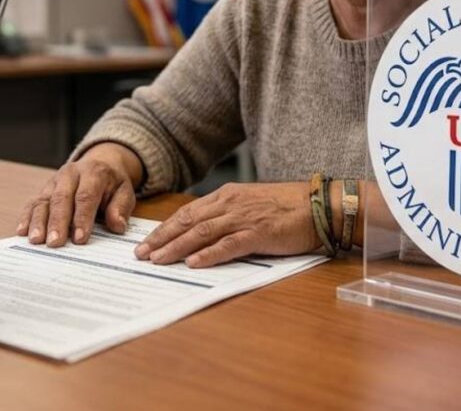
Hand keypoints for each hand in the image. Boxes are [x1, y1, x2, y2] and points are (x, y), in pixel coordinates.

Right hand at [16, 143, 140, 246]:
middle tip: (55, 243)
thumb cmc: (112, 184)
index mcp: (93, 173)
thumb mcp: (125, 192)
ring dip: (38, 222)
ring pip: (43, 201)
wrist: (100, 163)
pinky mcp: (44, 189)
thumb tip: (117, 225)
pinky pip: (33, 203)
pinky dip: (26, 217)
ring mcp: (54, 181)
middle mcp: (70, 174)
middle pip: (61, 198)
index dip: (82, 218)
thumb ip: (121, 208)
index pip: (86, 196)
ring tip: (36, 241)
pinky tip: (22, 231)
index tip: (80, 238)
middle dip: (57, 222)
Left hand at [134, 182, 319, 267]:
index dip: (164, 228)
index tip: (146, 242)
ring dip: (176, 246)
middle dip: (161, 238)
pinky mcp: (258, 233)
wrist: (320, 205)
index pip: (187, 213)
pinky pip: (228, 245)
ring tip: (157, 259)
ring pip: (201, 232)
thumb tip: (202, 234)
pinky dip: (209, 254)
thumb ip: (227, 216)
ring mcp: (243, 218)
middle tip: (141, 254)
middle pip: (187, 222)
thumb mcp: (250, 205)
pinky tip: (193, 263)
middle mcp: (230, 204)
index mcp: (226, 197)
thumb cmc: (287, 207)